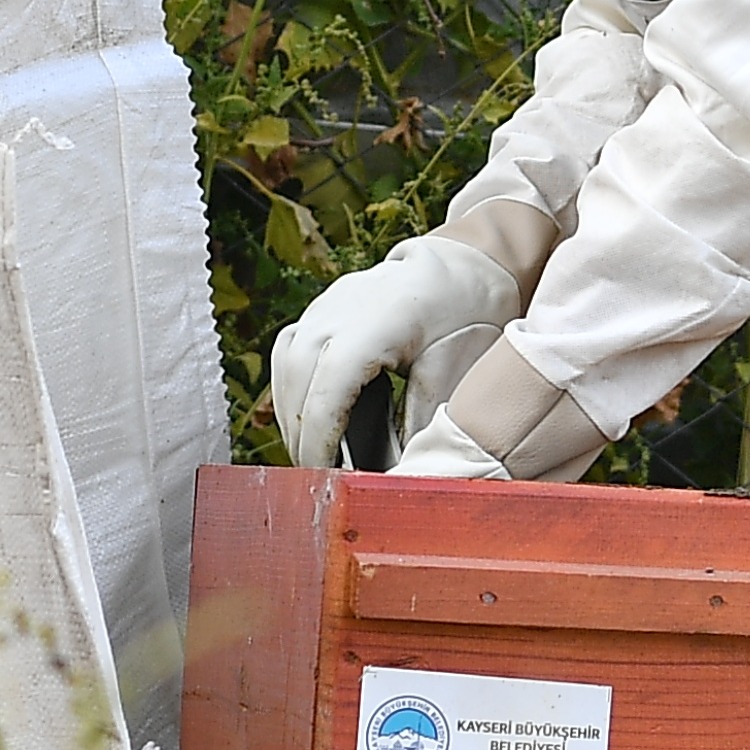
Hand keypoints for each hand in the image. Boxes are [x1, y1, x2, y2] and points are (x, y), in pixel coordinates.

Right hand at [264, 233, 522, 466]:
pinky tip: (312, 424)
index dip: (321, 441)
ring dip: (293, 419)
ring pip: (284, 371)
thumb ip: (426, 423)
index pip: (327, 391)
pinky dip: (293, 394)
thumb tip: (401, 473)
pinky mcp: (316, 314)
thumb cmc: (465, 316)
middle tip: (322, 482)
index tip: (328, 478)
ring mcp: (320, 309)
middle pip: (295, 384)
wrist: (462, 267)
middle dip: (303, 438)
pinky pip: (287, 357)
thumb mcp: (458, 372)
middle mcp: (334, 312)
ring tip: (316, 459)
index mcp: (372, 324)